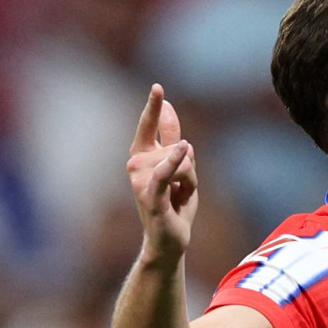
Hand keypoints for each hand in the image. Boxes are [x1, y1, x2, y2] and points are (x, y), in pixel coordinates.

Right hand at [126, 84, 197, 263]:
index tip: (158, 87)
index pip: (148, 126)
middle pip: (178, 147)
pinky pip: (164, 174)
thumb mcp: (179, 168)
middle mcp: (136, 166)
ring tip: (180, 197)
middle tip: (181, 189)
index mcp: (142, 157)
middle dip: (190, 167)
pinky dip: (173, 163)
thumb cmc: (174, 205)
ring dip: (191, 181)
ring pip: (181, 162)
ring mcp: (141, 181)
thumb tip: (170, 109)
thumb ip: (172, 140)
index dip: (154, 107)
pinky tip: (183, 149)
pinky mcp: (151, 197)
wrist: (169, 241)